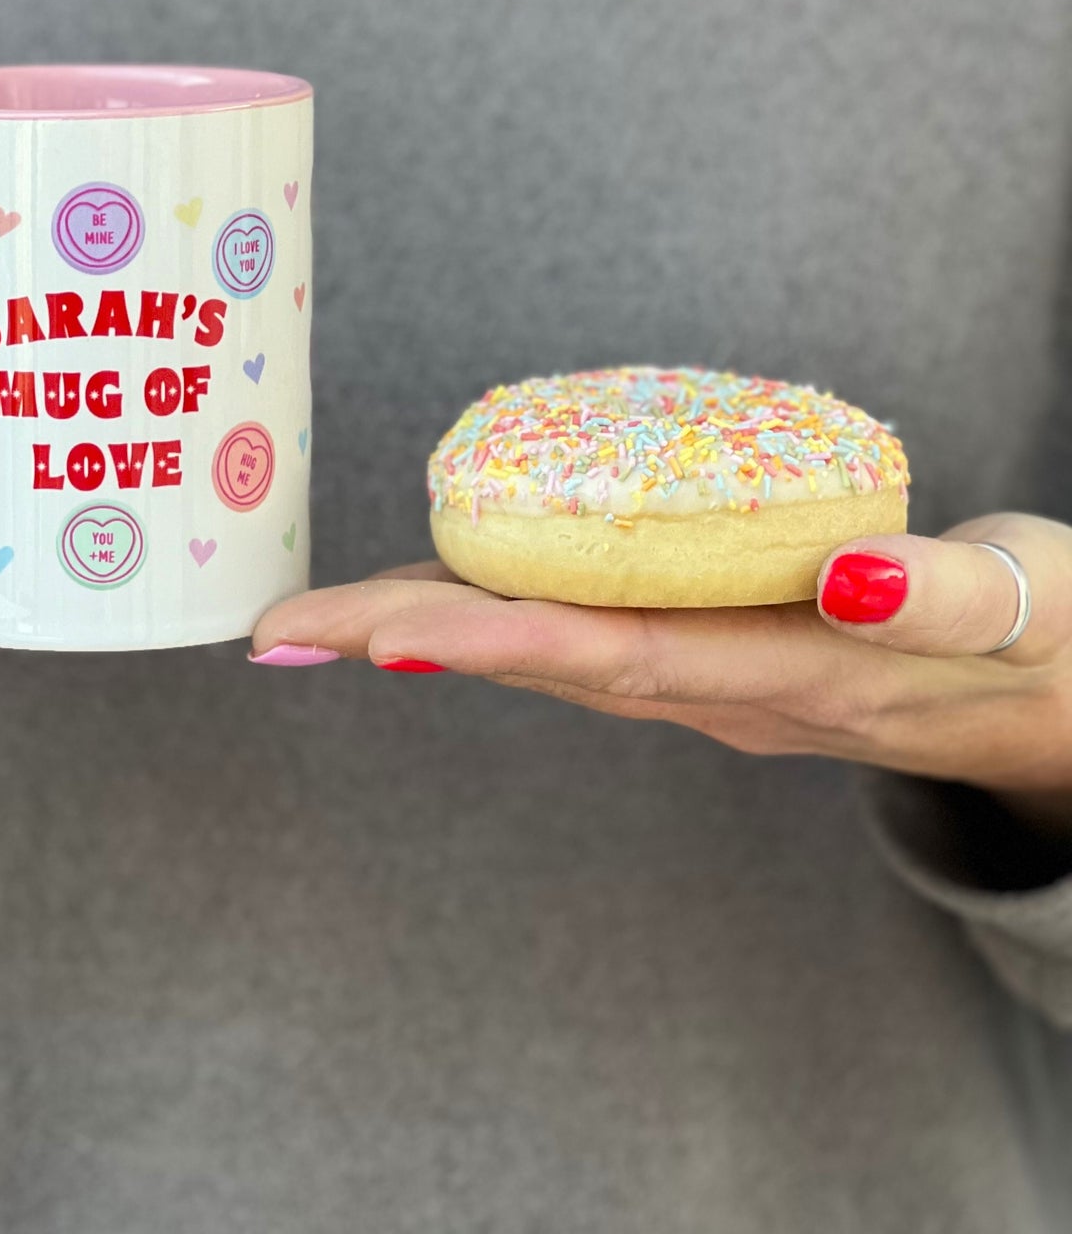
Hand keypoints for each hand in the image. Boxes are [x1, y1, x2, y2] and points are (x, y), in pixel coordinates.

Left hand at [252, 513, 1071, 833]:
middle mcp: (717, 692)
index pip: (615, 656)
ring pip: (544, 652)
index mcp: (783, 676)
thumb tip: (846, 577)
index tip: (380, 633)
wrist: (1050, 695)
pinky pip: (574, 632)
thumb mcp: (1024, 610)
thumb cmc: (1042, 638)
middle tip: (279, 623)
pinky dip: (489, 611)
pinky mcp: (701, 653)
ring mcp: (702, 680)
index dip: (494, 642)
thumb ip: (942, 599)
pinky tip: (426, 586)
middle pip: (542, 660)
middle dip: (408, 637)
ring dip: (425, 630)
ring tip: (309, 613)